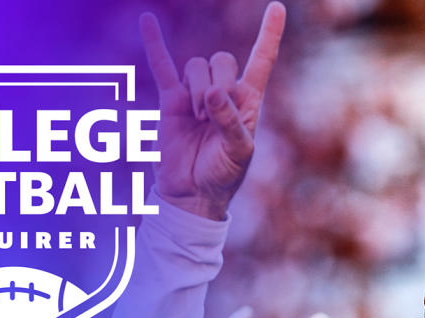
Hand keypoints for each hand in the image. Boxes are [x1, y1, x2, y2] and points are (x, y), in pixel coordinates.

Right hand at [139, 3, 285, 219]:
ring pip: (196, 66)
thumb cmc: (223, 175)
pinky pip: (162, 66)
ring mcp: (195, 94)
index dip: (268, 35)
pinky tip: (147, 19)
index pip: (261, 60)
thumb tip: (214, 93)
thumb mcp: (239, 152)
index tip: (277, 7)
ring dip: (197, 90)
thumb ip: (230, 122)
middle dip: (218, 83)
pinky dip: (154, 43)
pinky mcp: (170, 101)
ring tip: (197, 119)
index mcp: (248, 101)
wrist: (192, 193)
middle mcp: (223, 92)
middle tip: (212, 115)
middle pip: (222, 60)